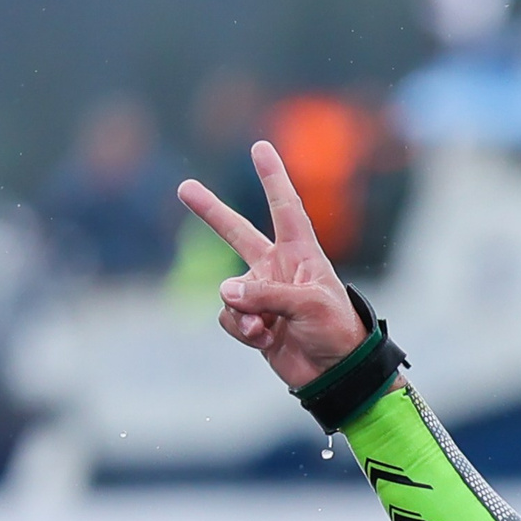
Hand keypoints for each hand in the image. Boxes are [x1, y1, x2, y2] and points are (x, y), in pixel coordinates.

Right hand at [176, 142, 366, 388]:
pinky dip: (241, 329)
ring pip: (228, 291)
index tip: (260, 147)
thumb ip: (266, 294)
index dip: (273, 177)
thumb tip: (225, 292)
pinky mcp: (252, 321)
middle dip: (211, 212)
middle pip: (237, 233)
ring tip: (266, 327)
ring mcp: (262, 295)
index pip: (286, 208)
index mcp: (302, 254)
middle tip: (184, 187)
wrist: (335, 374)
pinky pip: (229, 317)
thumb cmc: (336, 331)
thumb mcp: (309, 306)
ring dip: (242, 311)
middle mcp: (278, 268)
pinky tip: (262, 339)